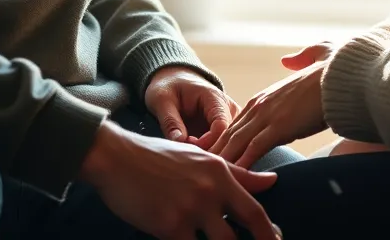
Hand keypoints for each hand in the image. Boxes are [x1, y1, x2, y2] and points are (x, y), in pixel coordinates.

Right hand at [80, 118, 281, 239]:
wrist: (118, 157)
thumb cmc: (159, 157)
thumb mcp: (202, 159)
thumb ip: (238, 173)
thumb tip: (272, 181)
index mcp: (219, 172)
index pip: (254, 212)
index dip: (269, 235)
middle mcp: (209, 190)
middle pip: (239, 237)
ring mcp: (190, 209)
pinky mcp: (170, 226)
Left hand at [145, 66, 239, 149]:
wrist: (175, 81)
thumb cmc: (168, 88)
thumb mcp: (162, 100)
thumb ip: (170, 121)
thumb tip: (180, 143)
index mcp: (215, 98)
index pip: (221, 127)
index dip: (206, 144)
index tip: (187, 149)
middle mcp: (228, 109)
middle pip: (229, 140)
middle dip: (209, 154)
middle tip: (188, 157)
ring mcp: (230, 121)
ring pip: (229, 146)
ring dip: (212, 156)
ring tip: (192, 157)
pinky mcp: (226, 130)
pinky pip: (225, 147)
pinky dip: (212, 155)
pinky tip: (197, 157)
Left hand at [211, 43, 335, 167]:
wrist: (344, 76)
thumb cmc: (333, 71)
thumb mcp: (309, 62)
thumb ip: (297, 60)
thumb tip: (287, 60)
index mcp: (263, 96)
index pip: (235, 124)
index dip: (222, 141)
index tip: (211, 155)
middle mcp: (259, 105)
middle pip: (228, 135)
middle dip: (215, 154)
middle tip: (201, 172)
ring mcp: (267, 115)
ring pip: (235, 144)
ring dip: (222, 163)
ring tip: (210, 180)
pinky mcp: (278, 127)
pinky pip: (253, 150)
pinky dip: (242, 165)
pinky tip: (234, 179)